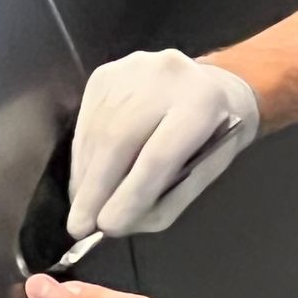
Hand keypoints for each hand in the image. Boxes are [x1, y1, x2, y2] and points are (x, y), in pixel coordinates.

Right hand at [67, 49, 259, 239]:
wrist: (213, 85)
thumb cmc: (217, 136)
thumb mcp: (209, 170)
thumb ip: (170, 197)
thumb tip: (117, 221)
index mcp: (201, 104)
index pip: (158, 157)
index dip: (130, 194)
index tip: (107, 227)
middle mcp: (163, 77)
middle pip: (118, 139)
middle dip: (96, 189)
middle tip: (80, 226)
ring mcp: (129, 70)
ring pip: (97, 131)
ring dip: (85, 175)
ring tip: (81, 207)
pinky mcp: (105, 74)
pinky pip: (86, 123)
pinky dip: (82, 157)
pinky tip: (84, 180)